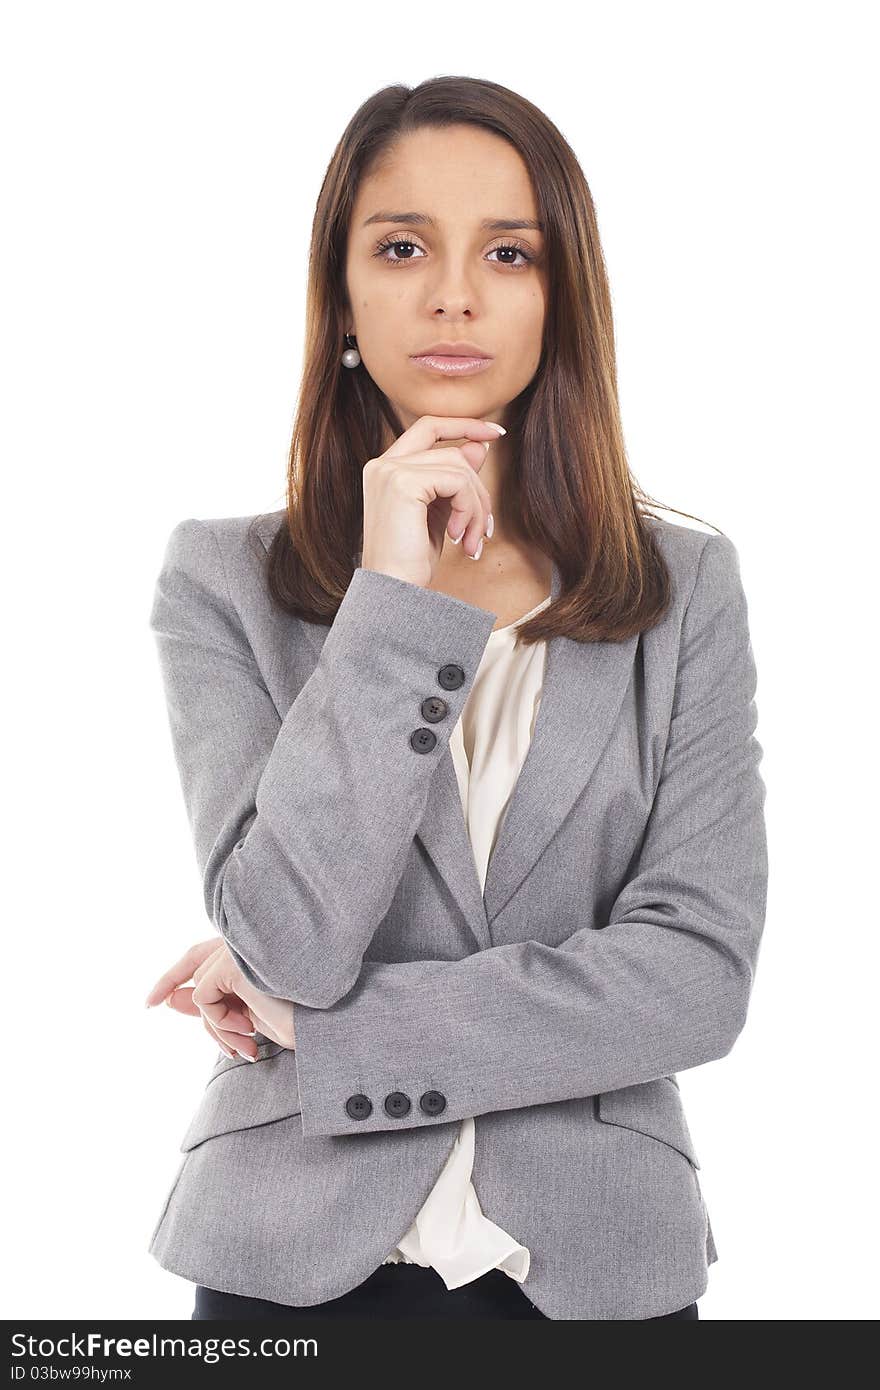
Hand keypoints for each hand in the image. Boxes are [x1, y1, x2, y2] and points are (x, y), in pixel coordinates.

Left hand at [145, 938, 295, 1057]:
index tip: (152, 1000)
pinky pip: (203, 998)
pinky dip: (219, 1022)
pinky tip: (249, 1032)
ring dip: (217, 1028)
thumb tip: (170, 999)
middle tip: (150, 1005)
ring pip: (200, 991)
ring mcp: (240, 950)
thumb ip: (212, 1004)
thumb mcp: (246, 1015)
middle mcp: (247, 944)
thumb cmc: (298, 1019)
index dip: (177, 973)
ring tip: (245, 1045)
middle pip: (197, 967)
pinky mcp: (234, 963)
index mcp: (255, 952)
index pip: (205, 955)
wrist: (326, 1025)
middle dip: (177, 989)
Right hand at [361, 414, 502, 588]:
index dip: (463, 425)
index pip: (428, 427)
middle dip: (478, 488)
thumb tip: (478, 447)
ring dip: (476, 507)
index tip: (496, 434)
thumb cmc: (411, 562)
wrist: (393, 594)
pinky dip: (468, 510)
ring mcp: (390, 471)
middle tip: (485, 527)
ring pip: (459, 468)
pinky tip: (459, 538)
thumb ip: (454, 480)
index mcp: (386, 469)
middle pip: (451, 451)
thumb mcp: (440, 514)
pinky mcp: (403, 483)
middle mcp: (382, 464)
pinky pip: (457, 482)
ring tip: (472, 541)